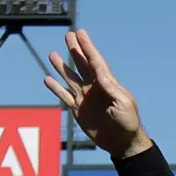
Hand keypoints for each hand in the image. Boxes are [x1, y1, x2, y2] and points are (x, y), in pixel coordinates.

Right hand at [44, 29, 150, 158]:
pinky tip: (47, 78)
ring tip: (52, 54)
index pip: (95, 61)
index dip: (87, 47)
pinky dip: (55, 88)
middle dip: (75, 50)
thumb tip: (99, 72)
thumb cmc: (128, 122)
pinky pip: (64, 96)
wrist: (122, 142)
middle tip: (68, 35)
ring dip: (61, 67)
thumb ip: (111, 88)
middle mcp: (95, 88)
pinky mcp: (78, 110)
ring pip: (70, 78)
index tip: (80, 33)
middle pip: (82, 65)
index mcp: (107, 84)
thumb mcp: (124, 104)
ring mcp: (85, 98)